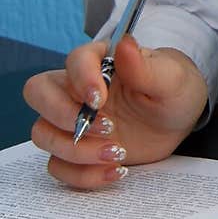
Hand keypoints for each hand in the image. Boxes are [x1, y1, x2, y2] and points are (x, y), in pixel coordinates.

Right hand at [23, 35, 208, 188]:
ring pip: (43, 133)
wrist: (178, 118)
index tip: (100, 100)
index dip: (80, 79)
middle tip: (107, 128)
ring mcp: (72, 120)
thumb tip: (123, 44)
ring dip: (75, 150)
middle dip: (63, 115)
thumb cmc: (174, 88)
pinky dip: (83, 175)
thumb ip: (144, 67)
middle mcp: (77, 88)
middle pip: (38, 93)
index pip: (74, 60)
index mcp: (101, 60)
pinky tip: (117, 171)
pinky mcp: (77, 150)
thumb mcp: (170, 78)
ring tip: (118, 153)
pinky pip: (59, 166)